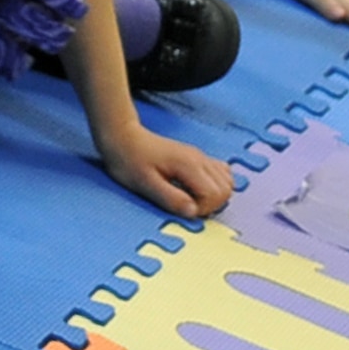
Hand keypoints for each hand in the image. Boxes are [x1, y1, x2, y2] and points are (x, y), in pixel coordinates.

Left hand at [97, 123, 232, 217]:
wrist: (122, 137)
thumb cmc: (128, 160)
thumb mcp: (144, 183)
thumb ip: (170, 198)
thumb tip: (192, 212)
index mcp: (188, 165)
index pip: (215, 194)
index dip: (202, 208)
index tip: (181, 209)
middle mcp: (199, 159)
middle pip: (225, 189)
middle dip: (210, 204)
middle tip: (186, 206)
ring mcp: (200, 157)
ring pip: (226, 181)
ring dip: (214, 196)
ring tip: (190, 199)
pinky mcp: (196, 158)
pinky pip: (219, 172)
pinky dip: (214, 185)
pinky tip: (195, 189)